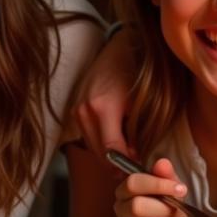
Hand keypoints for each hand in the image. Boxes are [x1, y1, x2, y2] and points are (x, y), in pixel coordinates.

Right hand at [73, 30, 136, 158]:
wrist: (119, 48)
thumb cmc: (135, 72)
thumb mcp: (143, 102)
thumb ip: (138, 133)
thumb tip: (136, 158)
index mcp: (102, 108)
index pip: (111, 151)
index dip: (126, 165)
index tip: (140, 168)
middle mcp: (84, 111)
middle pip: (99, 154)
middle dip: (118, 164)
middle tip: (136, 166)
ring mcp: (76, 110)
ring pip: (92, 148)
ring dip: (109, 155)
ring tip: (128, 152)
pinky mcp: (74, 109)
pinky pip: (88, 136)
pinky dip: (102, 143)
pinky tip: (116, 139)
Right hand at [113, 157, 186, 216]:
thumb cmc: (168, 206)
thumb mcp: (171, 187)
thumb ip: (166, 174)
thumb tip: (162, 163)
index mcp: (127, 188)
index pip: (133, 182)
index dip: (158, 185)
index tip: (180, 189)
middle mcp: (121, 206)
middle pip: (137, 205)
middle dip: (165, 208)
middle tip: (180, 208)